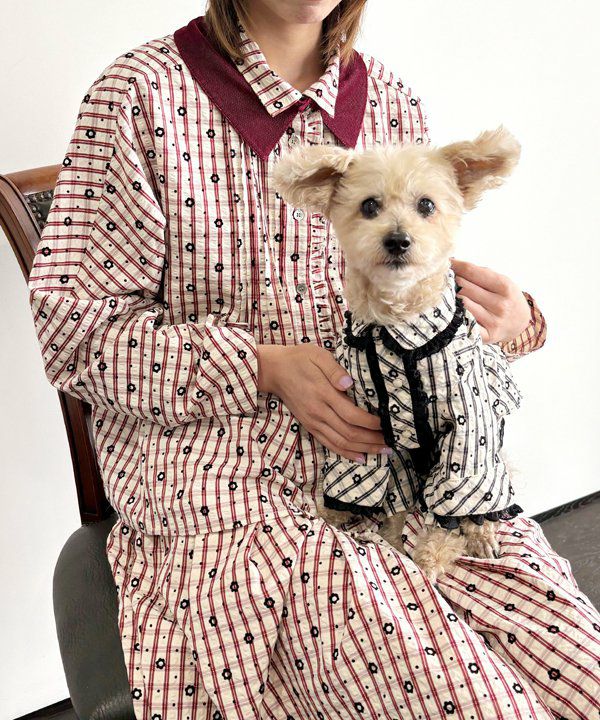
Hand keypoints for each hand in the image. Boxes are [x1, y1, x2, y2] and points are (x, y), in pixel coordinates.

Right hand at [257, 343, 390, 462]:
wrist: (274, 370)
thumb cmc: (299, 359)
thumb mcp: (318, 355)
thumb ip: (334, 370)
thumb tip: (348, 383)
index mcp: (323, 393)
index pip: (352, 414)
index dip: (372, 423)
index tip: (387, 423)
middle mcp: (318, 412)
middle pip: (350, 433)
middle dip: (373, 440)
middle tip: (392, 442)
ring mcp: (313, 421)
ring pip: (341, 442)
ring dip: (364, 449)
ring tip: (383, 451)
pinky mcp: (309, 426)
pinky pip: (329, 444)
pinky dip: (346, 453)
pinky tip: (361, 457)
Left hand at [451, 259, 531, 342]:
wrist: (520, 323)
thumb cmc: (506, 298)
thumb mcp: (501, 281)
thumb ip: (480, 273)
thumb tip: (453, 264)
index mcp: (504, 286)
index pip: (471, 272)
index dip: (455, 266)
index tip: (445, 263)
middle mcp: (500, 304)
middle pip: (464, 287)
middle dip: (452, 281)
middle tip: (444, 279)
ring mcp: (494, 321)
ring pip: (462, 303)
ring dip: (451, 297)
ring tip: (446, 293)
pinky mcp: (487, 336)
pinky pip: (465, 323)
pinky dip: (456, 315)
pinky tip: (452, 311)